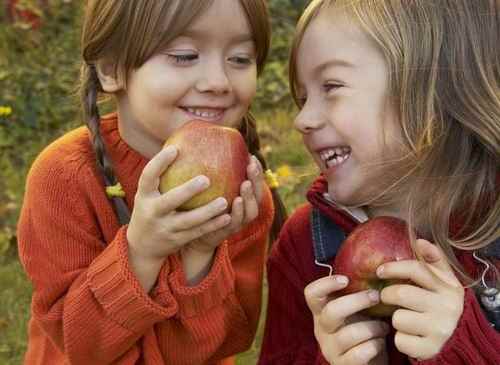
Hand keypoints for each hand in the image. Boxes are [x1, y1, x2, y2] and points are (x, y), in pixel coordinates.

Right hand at [126, 146, 231, 262]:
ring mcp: (164, 228)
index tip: (175, 148)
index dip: (159, 162)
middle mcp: (152, 212)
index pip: (148, 176)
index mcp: (144, 196)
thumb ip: (162, 176)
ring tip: (224, 201)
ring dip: (207, 212)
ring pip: (188, 221)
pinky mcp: (177, 240)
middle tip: (206, 179)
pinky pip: (197, 232)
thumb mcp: (149, 194)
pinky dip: (212, 225)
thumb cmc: (151, 209)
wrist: (142, 246)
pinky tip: (227, 216)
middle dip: (187, 191)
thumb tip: (181, 144)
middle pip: (169, 201)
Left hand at [186, 155, 264, 252]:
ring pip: (249, 212)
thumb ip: (210, 174)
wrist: (195, 235)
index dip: (257, 172)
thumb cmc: (202, 207)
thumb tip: (198, 146)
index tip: (251, 157)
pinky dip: (236, 213)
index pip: (254, 184)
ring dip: (249, 197)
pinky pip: (233, 224)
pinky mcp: (225, 233)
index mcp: (242, 200)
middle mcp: (244, 212)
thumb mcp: (209, 191)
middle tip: (251, 166)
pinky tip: (233, 201)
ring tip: (245, 184)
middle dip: (257, 181)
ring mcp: (237, 224)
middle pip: (257, 196)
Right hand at [304, 276, 389, 364]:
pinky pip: (360, 354)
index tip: (346, 279)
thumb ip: (357, 292)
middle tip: (376, 296)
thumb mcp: (356, 311)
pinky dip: (375, 346)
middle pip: (331, 311)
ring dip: (373, 328)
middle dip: (358, 301)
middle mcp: (321, 329)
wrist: (367, 363)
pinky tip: (380, 344)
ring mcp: (330, 349)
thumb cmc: (363, 330)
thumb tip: (379, 265)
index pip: (311, 294)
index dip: (325, 284)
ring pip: (350, 334)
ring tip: (384, 327)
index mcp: (321, 312)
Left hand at [377, 239, 463, 359]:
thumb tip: (420, 240)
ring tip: (404, 318)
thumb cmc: (436, 302)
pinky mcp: (430, 348)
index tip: (380, 271)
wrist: (451, 338)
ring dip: (395, 318)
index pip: (417, 269)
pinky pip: (400, 339)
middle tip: (387, 297)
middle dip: (387, 295)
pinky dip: (399, 338)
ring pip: (398, 318)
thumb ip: (432, 259)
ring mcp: (441, 329)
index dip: (394, 267)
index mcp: (450, 286)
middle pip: (400, 293)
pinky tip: (408, 335)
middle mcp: (449, 307)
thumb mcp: (440, 279)